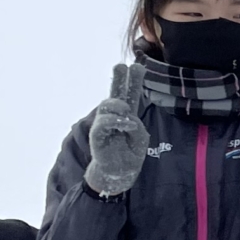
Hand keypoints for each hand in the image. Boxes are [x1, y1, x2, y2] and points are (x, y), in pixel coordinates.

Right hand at [84, 63, 151, 196]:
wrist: (119, 173)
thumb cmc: (130, 154)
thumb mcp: (141, 138)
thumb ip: (137, 125)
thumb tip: (126, 118)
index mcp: (128, 115)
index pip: (130, 95)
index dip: (134, 81)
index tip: (138, 66)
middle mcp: (115, 116)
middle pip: (116, 94)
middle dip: (119, 79)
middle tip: (121, 66)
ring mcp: (105, 123)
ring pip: (108, 104)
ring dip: (119, 106)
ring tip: (128, 113)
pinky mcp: (97, 134)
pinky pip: (104, 121)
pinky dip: (117, 121)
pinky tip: (127, 124)